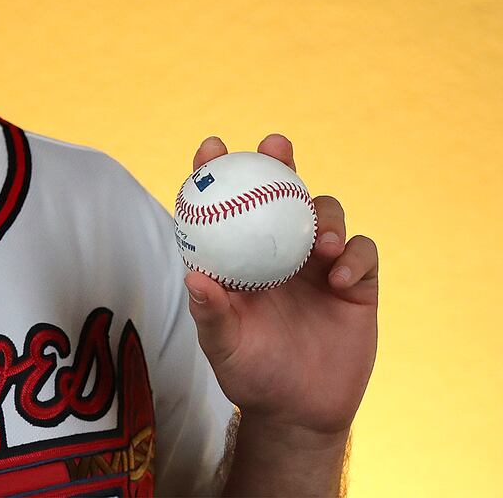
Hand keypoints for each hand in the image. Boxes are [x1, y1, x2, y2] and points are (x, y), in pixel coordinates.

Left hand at [183, 134, 377, 436]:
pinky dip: (355, 257)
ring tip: (322, 240)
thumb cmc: (250, 373)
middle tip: (276, 147)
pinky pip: (363, 255)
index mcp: (241, 254)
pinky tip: (340, 277)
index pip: (229, 203)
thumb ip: (210, 314)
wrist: (298, 412)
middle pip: (282, 192)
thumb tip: (195, 278)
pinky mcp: (357, 284)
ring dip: (325, 215)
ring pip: (326, 214)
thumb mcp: (223, 347)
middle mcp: (280, 249)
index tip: (212, 148)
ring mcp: (320, 264)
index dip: (219, 171)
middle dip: (279, 161)